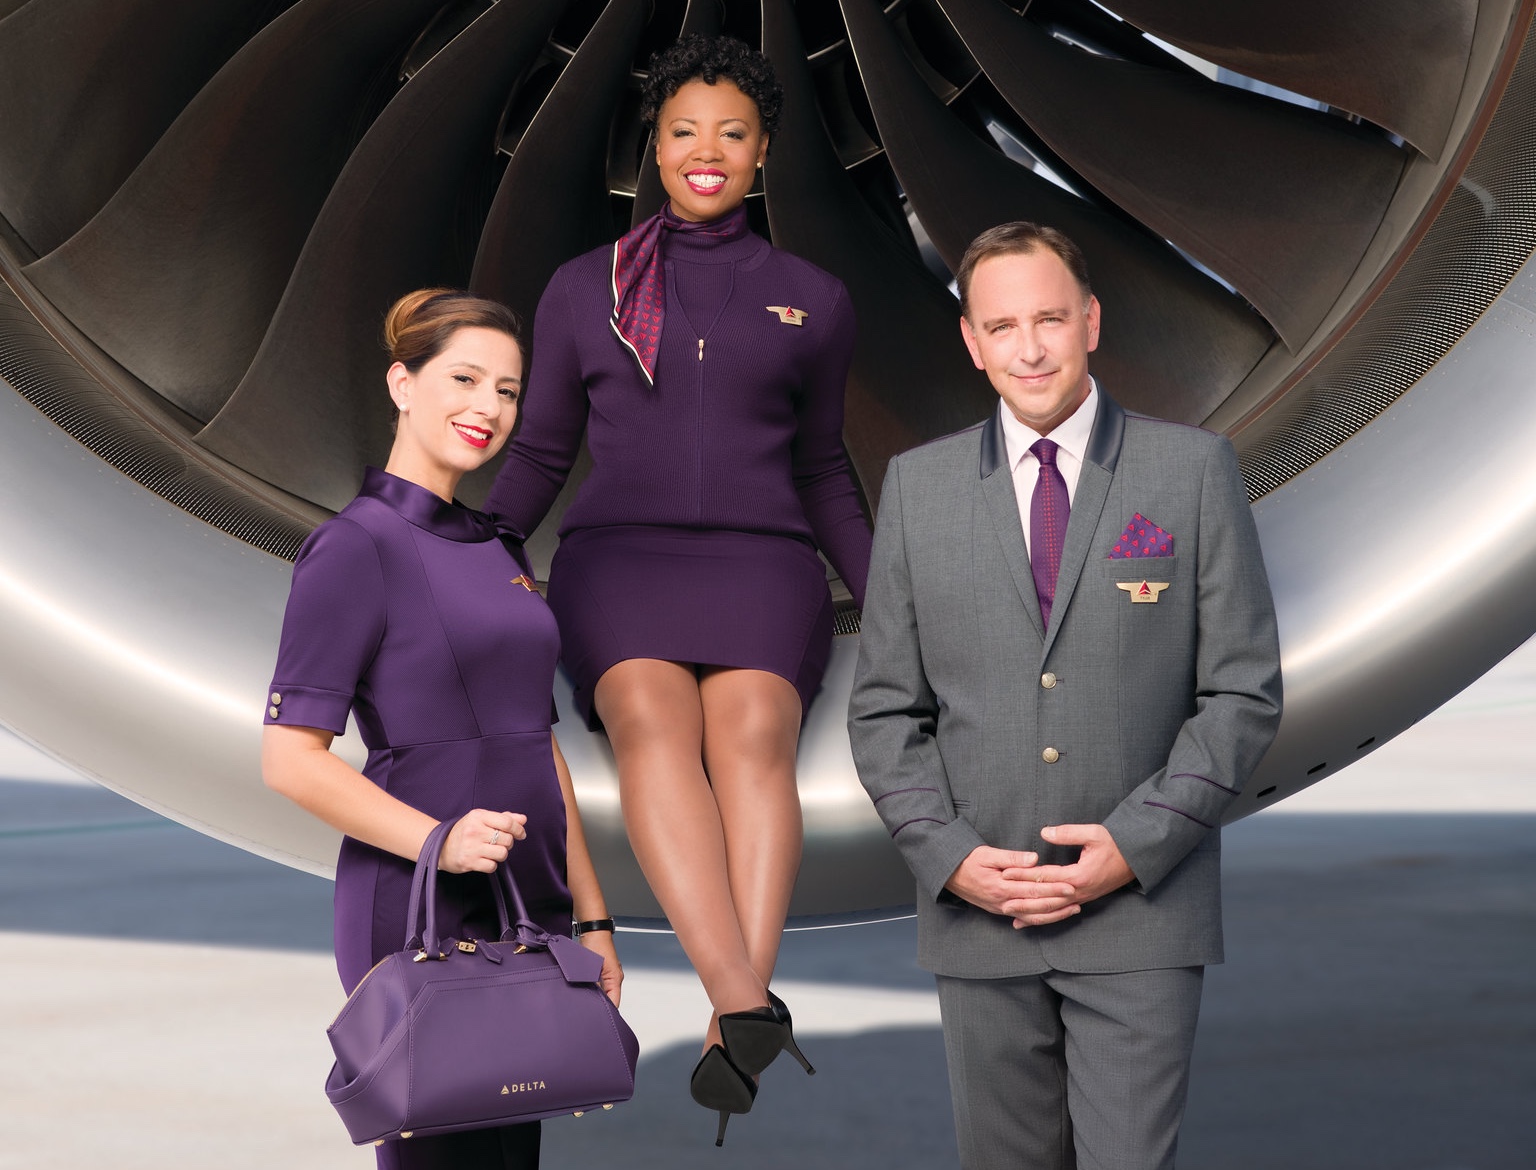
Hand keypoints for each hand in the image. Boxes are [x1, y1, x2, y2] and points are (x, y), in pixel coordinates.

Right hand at [436, 809, 526, 873]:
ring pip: (502, 853)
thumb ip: (503, 818)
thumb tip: (523, 819)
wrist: (440, 847)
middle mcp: (474, 830)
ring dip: (501, 854)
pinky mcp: (469, 862)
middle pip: (507, 839)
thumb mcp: (481, 819)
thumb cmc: (465, 832)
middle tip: (500, 843)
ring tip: (493, 851)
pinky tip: (485, 860)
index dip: (518, 829)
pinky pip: (492, 866)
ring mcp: (471, 847)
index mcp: (478, 816)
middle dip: (508, 842)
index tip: (520, 834)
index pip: (507, 822)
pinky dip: (492, 865)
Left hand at [578, 930, 623, 1006]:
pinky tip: (583, 990)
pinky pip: (598, 985)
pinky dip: (592, 989)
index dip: (606, 1012)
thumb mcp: (594, 968)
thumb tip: (591, 1000)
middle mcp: (614, 977)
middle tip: (588, 1012)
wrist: (592, 929)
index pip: (614, 1002)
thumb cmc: (596, 944)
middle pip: (610, 998)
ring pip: (603, 992)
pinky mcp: (601, 971)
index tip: (597, 1019)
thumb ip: (595, 986)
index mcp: (616, 978)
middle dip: (600, 1006)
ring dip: (595, 996)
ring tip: (584, 1002)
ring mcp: (608, 974)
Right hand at [944, 845, 1076, 920]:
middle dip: (1059, 903)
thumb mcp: (986, 853)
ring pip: (1032, 916)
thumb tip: (1034, 859)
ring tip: (1073, 909)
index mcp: (1001, 887)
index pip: (1033, 890)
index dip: (1053, 889)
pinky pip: (1024, 918)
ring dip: (1054, 914)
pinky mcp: (1000, 910)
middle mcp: (1003, 902)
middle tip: (1078, 898)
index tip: (1071, 885)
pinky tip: (1051, 917)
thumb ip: (1011, 857)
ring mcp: (1001, 909)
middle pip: (1037, 906)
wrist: (946, 874)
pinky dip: (1039, 919)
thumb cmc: (966, 860)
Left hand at [1005, 824, 1133, 926]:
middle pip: (1045, 897)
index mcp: (1079, 876)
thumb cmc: (1115, 844)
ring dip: (1030, 912)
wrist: (1137, 859)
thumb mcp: (1093, 833)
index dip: (1024, 874)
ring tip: (1009, 914)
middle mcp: (1079, 891)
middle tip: (1000, 898)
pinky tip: (1028, 921)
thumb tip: (1044, 833)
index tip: (1004, 873)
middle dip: (1022, 898)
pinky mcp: (1083, 899)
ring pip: (1051, 909)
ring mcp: (1081, 898)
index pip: (1045, 876)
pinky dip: (1043, 916)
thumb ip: (1068, 833)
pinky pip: (1060, 911)